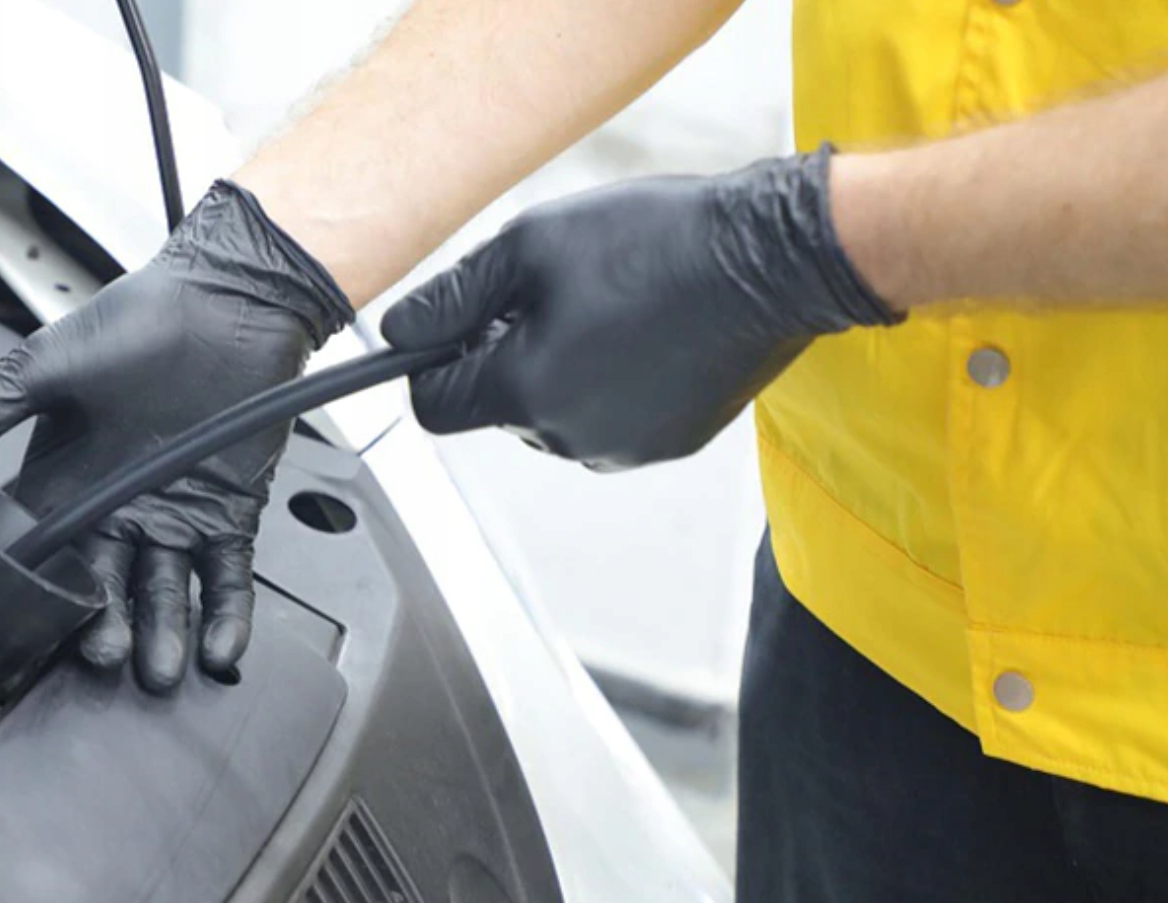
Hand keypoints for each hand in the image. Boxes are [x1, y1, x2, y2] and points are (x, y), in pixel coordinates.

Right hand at [0, 181, 350, 691]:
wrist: (226, 298)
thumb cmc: (135, 320)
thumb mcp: (43, 367)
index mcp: (66, 480)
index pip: (41, 555)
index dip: (33, 597)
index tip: (23, 636)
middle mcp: (118, 507)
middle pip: (104, 589)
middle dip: (102, 629)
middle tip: (101, 658)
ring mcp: (176, 515)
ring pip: (164, 594)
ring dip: (161, 636)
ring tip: (154, 671)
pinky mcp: (230, 513)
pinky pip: (227, 579)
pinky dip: (226, 618)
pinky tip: (217, 653)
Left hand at [382, 146, 899, 469]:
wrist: (769, 258)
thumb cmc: (658, 242)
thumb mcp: (529, 247)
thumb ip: (452, 297)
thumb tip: (398, 330)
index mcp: (526, 393)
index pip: (433, 407)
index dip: (432, 361)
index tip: (454, 325)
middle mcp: (570, 437)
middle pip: (494, 410)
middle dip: (501, 357)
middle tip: (548, 292)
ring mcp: (624, 447)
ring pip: (552, 415)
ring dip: (555, 369)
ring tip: (605, 304)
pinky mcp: (668, 442)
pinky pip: (607, 418)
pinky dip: (608, 381)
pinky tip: (642, 327)